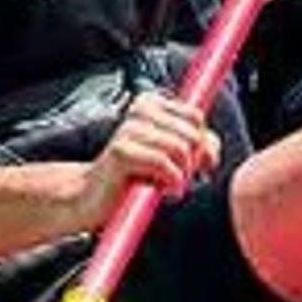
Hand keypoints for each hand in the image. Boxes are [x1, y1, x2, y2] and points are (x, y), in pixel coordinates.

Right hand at [89, 89, 223, 202]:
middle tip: (179, 179)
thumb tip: (211, 147)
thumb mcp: (170, 156)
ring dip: (181, 175)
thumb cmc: (132, 177)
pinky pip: (163, 164)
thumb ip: (195, 145)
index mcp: (151, 105)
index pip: (196, 117)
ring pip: (180, 148)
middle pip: (192, 134)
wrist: (91, 197)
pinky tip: (160, 189)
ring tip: (168, 185)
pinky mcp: (121, 151)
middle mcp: (140, 110)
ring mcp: (129, 128)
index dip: (204, 145)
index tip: (199, 165)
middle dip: (192, 163)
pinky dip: (170, 181)